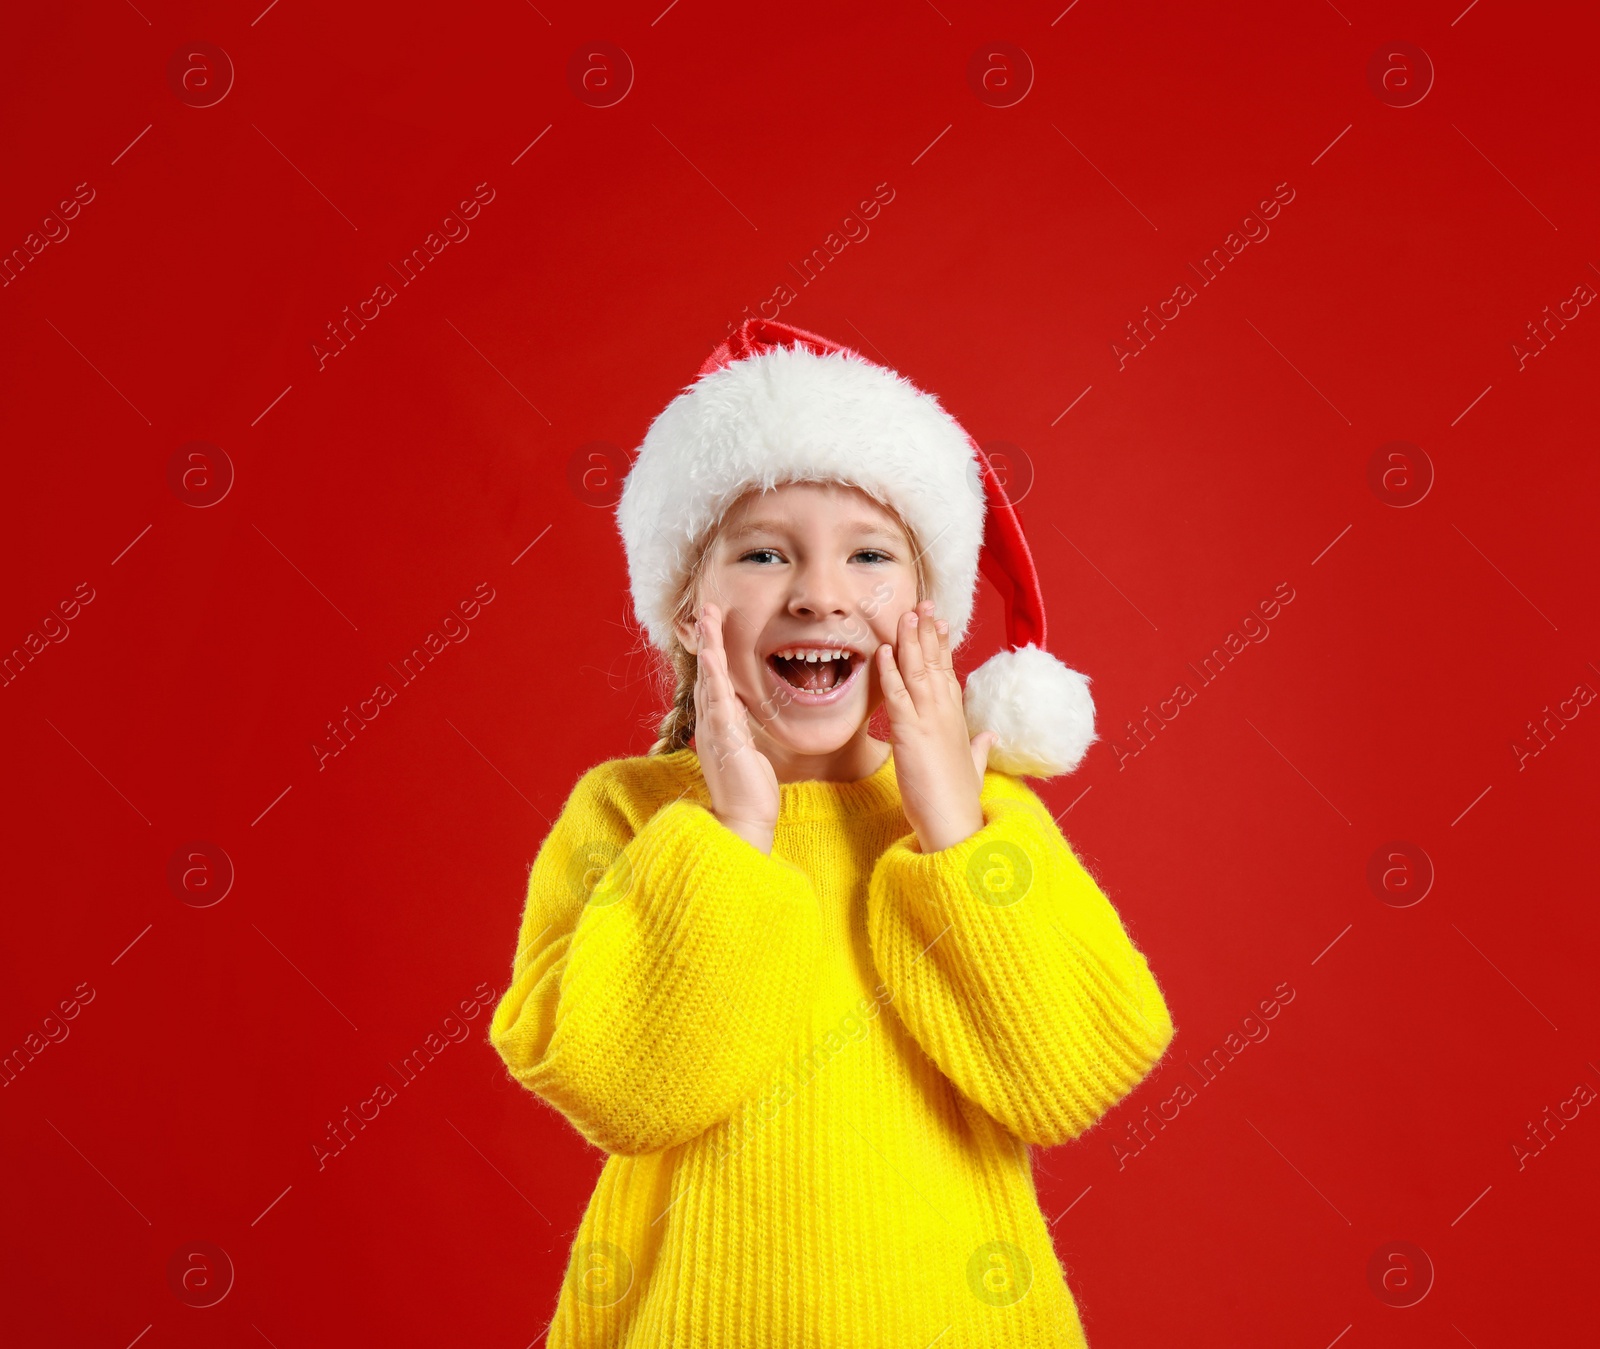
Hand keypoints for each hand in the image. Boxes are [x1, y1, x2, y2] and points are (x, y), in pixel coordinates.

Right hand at [692, 602, 779, 853]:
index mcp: (718, 725)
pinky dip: (712, 675)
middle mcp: (710, 723)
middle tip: (706, 609)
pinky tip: (711, 655)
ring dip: (708, 646)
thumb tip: (745, 716)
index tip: (714, 627)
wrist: (743, 820)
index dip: (713, 652)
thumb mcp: (748, 753)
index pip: (714, 681)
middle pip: (706, 672)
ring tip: (707, 617)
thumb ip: (743, 732)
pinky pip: (715, 700)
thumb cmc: (750, 791)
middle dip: (706, 639)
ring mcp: (713, 729)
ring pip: (708, 678)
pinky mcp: (721, 737)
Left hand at [876, 599, 995, 852]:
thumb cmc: (960, 801)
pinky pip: (897, 695)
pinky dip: (890, 671)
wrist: (955, 825)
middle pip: (935, 663)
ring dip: (910, 641)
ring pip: (918, 671)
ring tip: (906, 614)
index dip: (942, 646)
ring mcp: (929, 721)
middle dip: (927, 632)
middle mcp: (946, 714)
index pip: (949, 673)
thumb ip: (981, 749)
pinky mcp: (910, 734)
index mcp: (957, 719)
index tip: (938, 622)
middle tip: (923, 603)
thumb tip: (990, 736)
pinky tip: (883, 651)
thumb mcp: (973, 768)